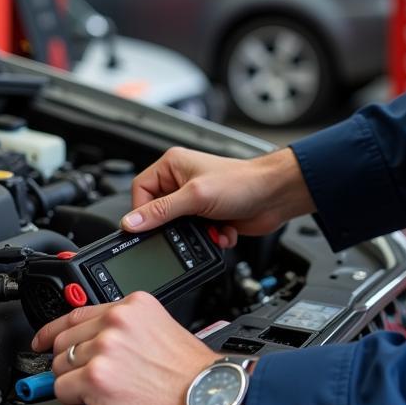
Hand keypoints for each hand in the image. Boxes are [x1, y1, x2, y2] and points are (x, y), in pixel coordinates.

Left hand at [30, 292, 215, 404]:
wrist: (208, 398)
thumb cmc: (190, 375)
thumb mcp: (160, 330)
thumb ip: (127, 328)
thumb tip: (94, 341)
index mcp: (134, 304)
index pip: (78, 312)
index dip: (55, 330)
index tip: (43, 339)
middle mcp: (117, 320)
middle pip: (63, 340)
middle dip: (68, 363)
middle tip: (85, 378)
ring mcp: (105, 347)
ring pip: (59, 366)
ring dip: (72, 383)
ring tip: (99, 392)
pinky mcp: (96, 378)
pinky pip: (61, 391)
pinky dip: (73, 402)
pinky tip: (96, 403)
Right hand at [121, 146, 314, 244]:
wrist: (275, 196)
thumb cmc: (242, 182)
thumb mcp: (195, 196)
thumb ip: (161, 211)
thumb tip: (131, 223)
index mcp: (173, 166)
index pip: (140, 190)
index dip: (141, 211)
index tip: (145, 229)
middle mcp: (182, 181)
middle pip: (158, 213)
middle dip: (174, 227)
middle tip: (182, 232)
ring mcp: (196, 200)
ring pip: (178, 229)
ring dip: (194, 236)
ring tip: (207, 230)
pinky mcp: (208, 217)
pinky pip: (195, 237)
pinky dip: (208, 238)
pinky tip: (222, 231)